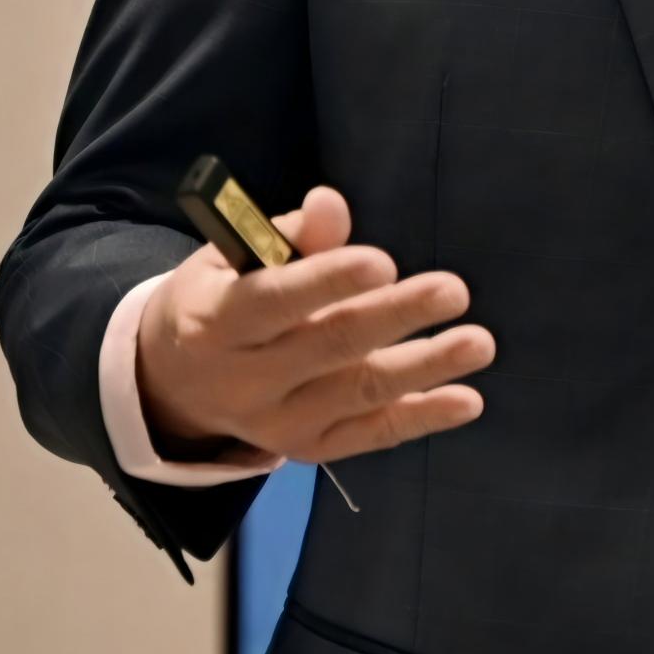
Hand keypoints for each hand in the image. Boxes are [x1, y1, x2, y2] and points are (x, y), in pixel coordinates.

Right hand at [135, 184, 490, 463]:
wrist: (175, 383)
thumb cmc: (218, 298)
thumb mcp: (231, 257)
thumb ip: (289, 235)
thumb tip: (332, 204)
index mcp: (216, 320)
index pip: (274, 300)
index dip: (328, 282)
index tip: (383, 262)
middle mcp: (245, 380)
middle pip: (327, 347)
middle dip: (394, 317)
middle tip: (453, 291)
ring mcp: (276, 423)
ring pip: (357, 395)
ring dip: (424, 369)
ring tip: (478, 343)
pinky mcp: (305, 449)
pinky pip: (369, 434)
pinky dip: (420, 418)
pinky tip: (466, 400)